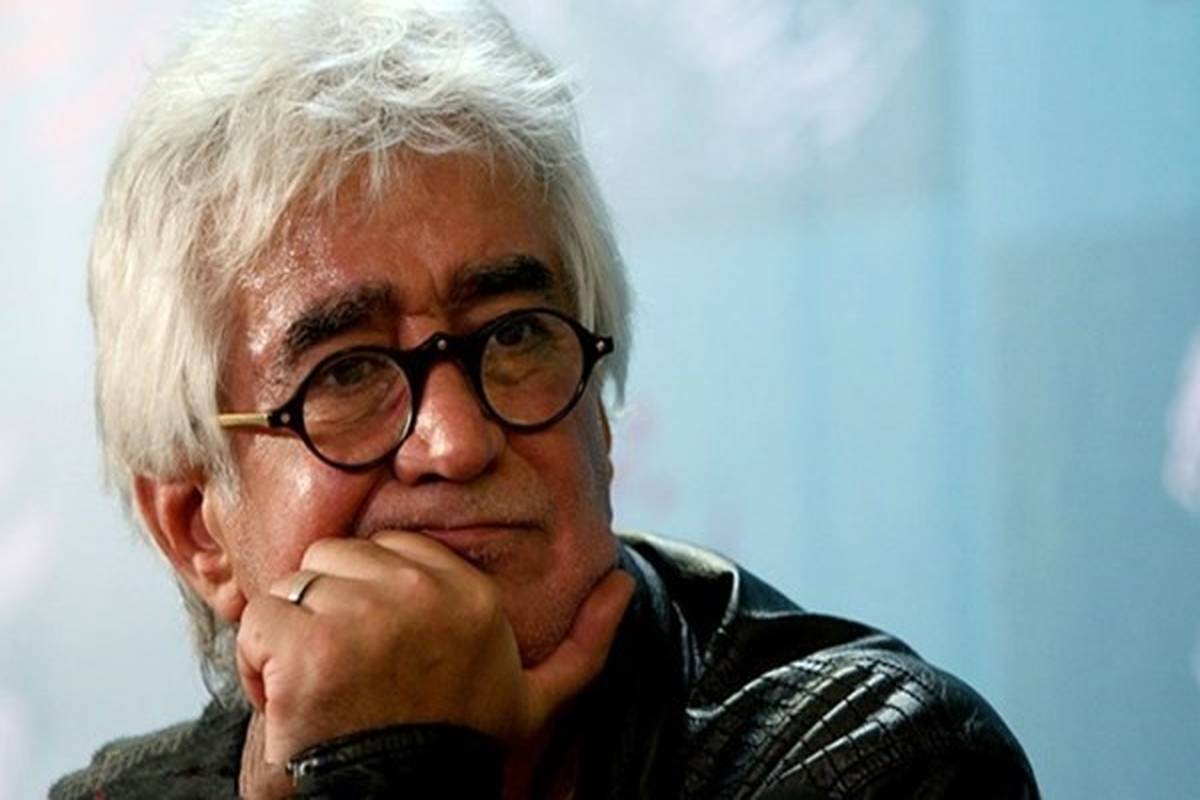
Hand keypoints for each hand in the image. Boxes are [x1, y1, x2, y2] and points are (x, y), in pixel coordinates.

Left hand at [235, 532, 633, 764]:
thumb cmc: (459, 747)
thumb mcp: (536, 699)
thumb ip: (585, 643)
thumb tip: (624, 585)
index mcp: (469, 593)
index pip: (390, 550)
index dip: (373, 598)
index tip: (383, 654)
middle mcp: (420, 593)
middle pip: (337, 557)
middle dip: (329, 610)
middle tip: (346, 673)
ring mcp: (364, 616)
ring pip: (294, 586)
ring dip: (291, 637)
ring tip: (318, 688)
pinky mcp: (310, 647)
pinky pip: (260, 620)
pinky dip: (260, 661)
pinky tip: (289, 700)